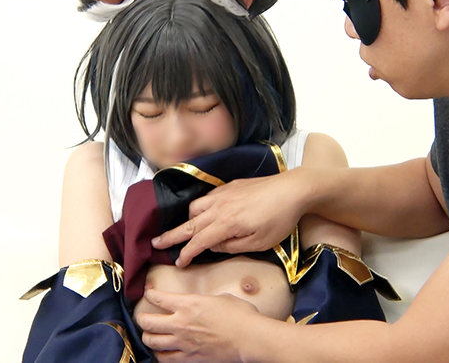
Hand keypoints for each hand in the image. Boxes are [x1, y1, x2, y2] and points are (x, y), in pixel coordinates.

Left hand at [136, 289, 262, 361]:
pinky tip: (162, 352)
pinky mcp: (190, 358)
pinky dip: (160, 355)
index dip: (150, 294)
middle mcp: (181, 323)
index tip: (148, 293)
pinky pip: (166, 359)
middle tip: (143, 318)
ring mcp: (183, 342)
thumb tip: (201, 303)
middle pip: (147, 322)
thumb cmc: (240, 315)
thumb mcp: (220, 298)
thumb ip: (204, 301)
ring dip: (148, 338)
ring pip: (152, 342)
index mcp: (188, 304)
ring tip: (150, 336)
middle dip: (141, 319)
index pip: (158, 298)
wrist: (249, 338)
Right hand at [151, 169, 310, 266]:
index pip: (199, 241)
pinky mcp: (230, 186)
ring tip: (183, 229)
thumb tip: (214, 246)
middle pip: (189, 223)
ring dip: (186, 219)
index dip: (186, 253)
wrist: (293, 189)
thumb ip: (232, 246)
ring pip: (195, 207)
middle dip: (171, 235)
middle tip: (155, 242)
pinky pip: (206, 197)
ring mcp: (223, 194)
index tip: (178, 262)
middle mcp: (219, 207)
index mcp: (226, 224)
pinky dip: (199, 207)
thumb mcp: (259, 242)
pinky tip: (203, 212)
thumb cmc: (280, 220)